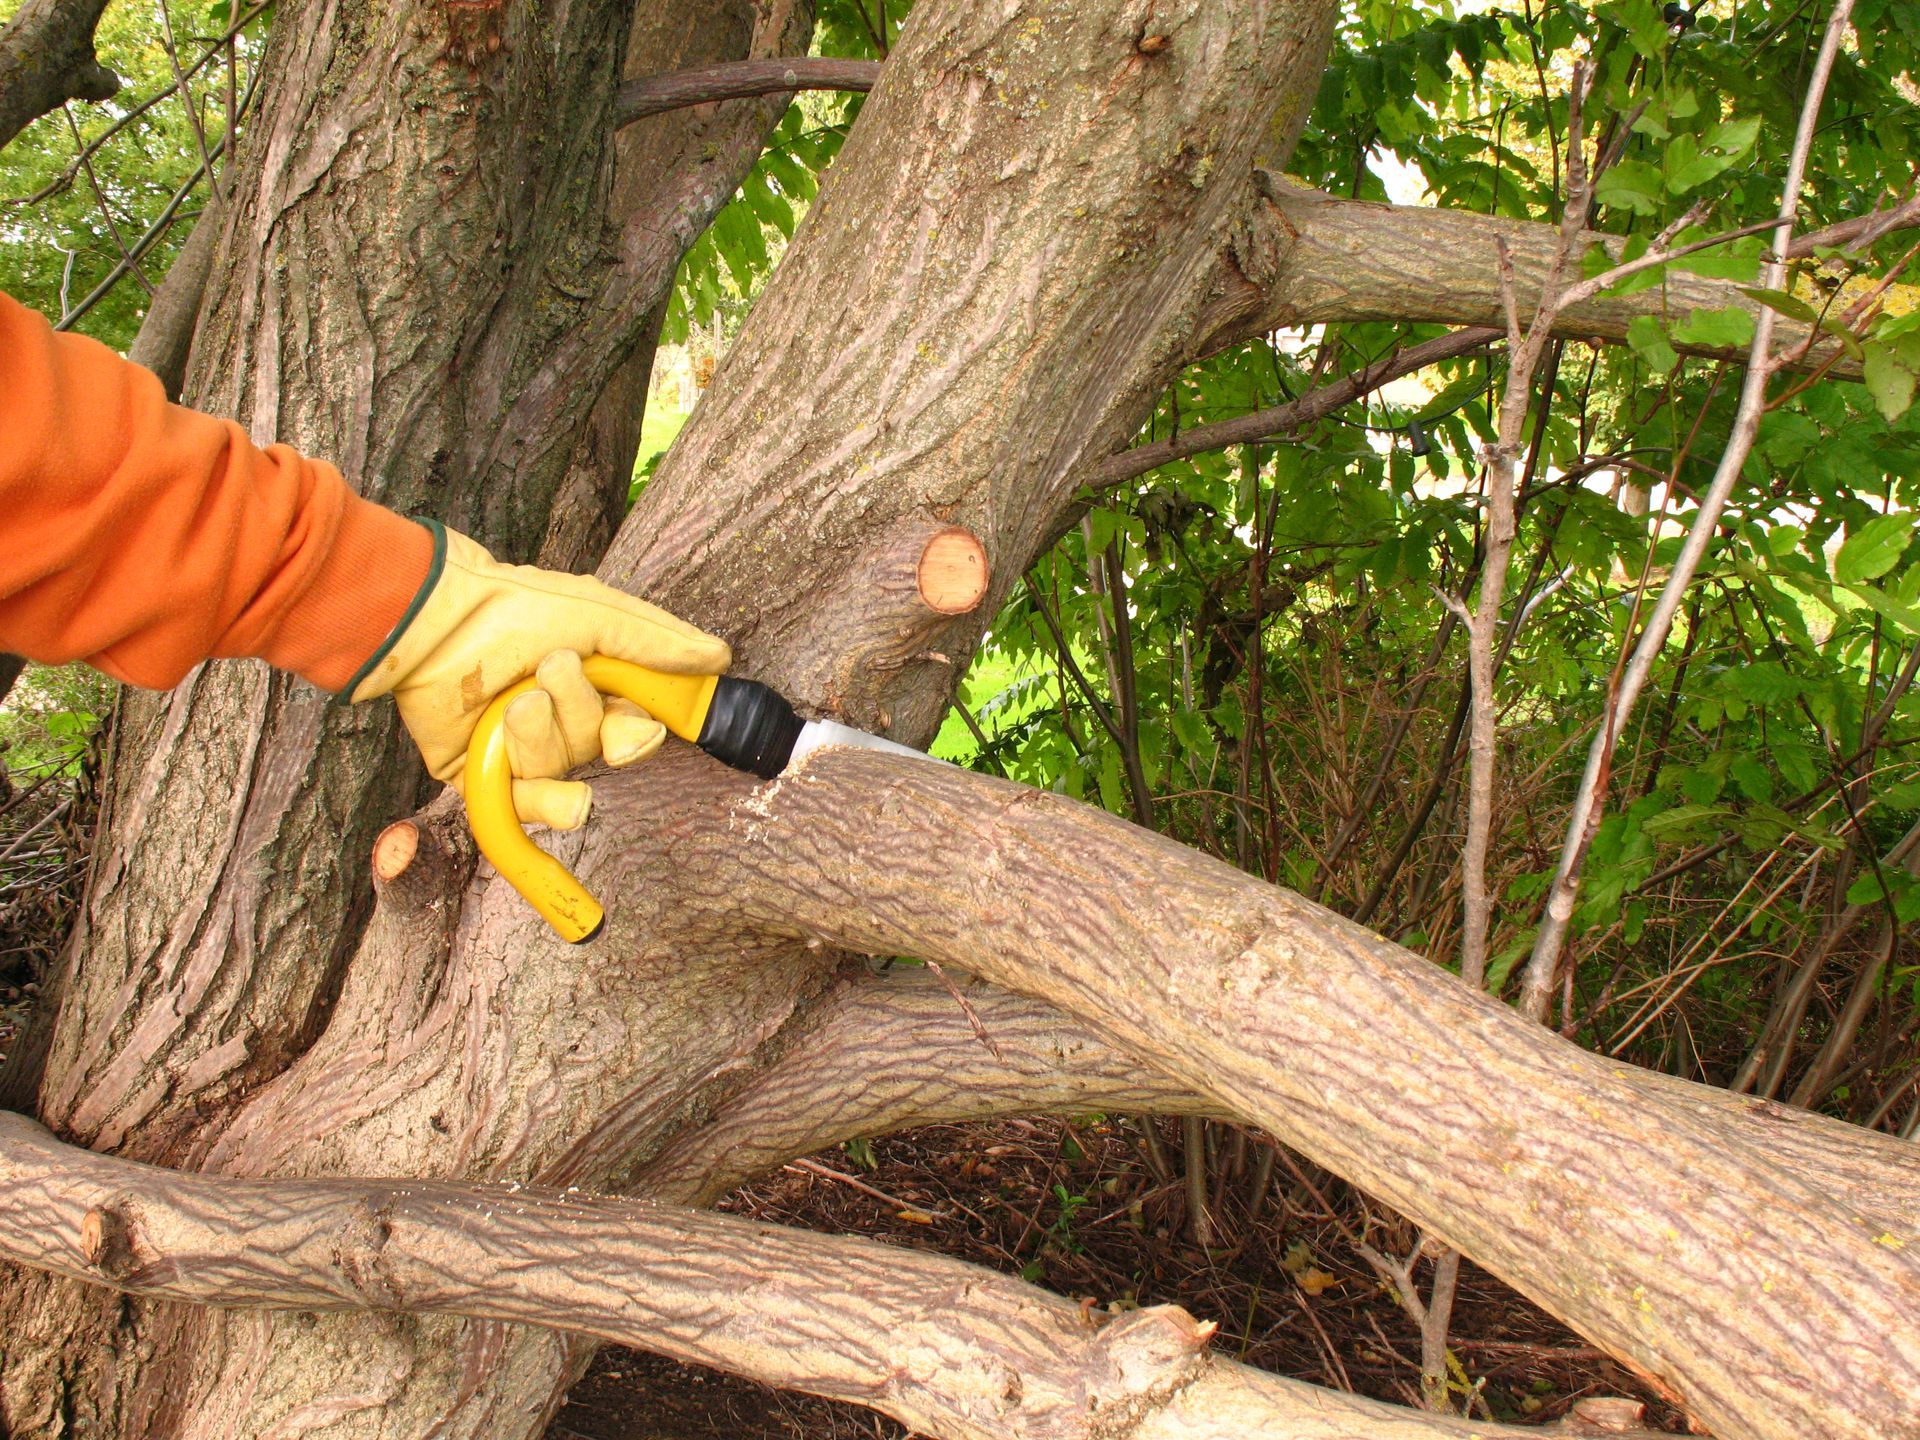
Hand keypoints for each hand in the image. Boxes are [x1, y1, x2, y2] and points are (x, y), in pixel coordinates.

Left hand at [348, 524, 729, 820]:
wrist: (432, 623)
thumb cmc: (514, 607)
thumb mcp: (598, 614)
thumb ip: (658, 640)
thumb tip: (719, 657)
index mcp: (591, 688)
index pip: (634, 730)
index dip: (637, 735)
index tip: (635, 725)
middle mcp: (560, 723)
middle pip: (598, 750)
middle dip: (580, 714)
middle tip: (550, 671)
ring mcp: (521, 752)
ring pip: (559, 770)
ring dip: (541, 734)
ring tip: (514, 699)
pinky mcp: (484, 777)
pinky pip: (524, 809)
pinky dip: (539, 804)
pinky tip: (555, 798)